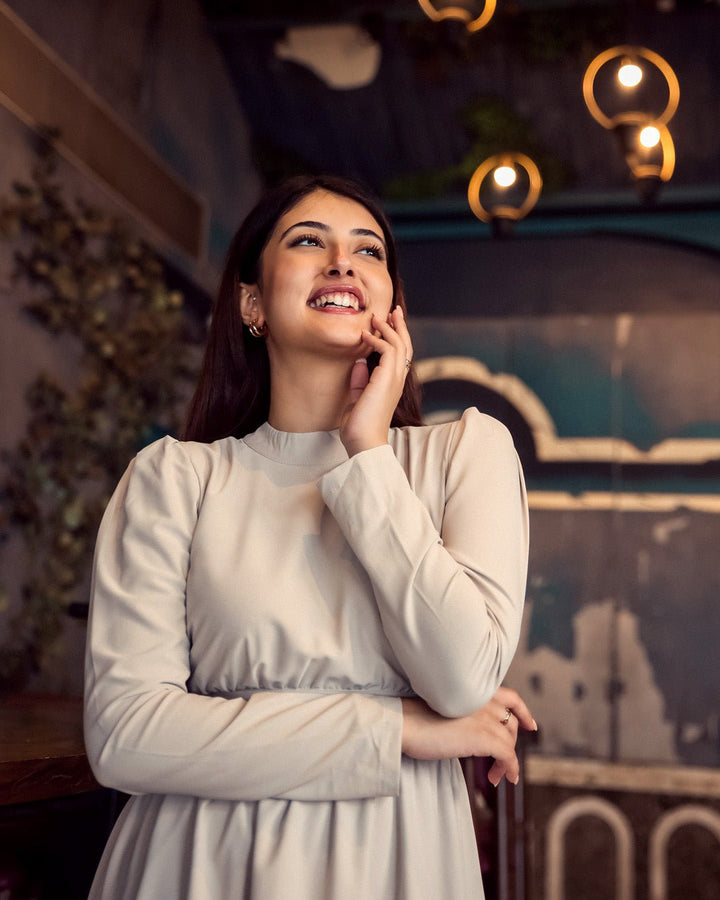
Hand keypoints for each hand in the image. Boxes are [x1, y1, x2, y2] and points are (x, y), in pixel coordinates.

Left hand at [339, 307, 412, 456]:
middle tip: (393, 310)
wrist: (363, 441)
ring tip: (376, 317)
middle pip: (405, 345)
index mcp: (392, 384)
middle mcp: (397, 380)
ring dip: (388, 328)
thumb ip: (359, 380)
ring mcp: (395, 379)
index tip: (387, 323)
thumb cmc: (359, 426)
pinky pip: (388, 350)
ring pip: (400, 344)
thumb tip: (358, 362)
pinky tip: (365, 336)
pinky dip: (377, 339)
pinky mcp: (387, 379)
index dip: (395, 337)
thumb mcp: (356, 398)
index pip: (399, 355)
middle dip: (399, 326)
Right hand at [401, 687, 537, 785]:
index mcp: (474, 690)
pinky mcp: (484, 737)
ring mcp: (485, 718)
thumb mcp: (445, 707)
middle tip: (500, 764)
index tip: (530, 725)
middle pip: (511, 723)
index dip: (524, 712)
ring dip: (506, 761)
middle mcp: (484, 700)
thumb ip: (464, 713)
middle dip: (510, 744)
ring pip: (509, 741)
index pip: (511, 698)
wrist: (404, 723)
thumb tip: (470, 732)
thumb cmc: (414, 717)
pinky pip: (508, 756)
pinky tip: (503, 779)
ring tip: (495, 776)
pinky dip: (510, 769)